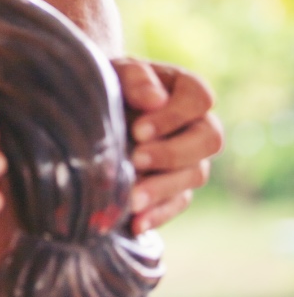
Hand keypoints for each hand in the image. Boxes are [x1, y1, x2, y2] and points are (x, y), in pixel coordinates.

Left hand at [112, 58, 223, 233]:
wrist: (88, 111)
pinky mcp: (176, 187)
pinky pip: (178, 203)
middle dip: (171, 153)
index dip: (174, 116)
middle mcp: (196, 123)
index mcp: (185, 89)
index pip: (199, 98)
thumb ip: (135, 78)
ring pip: (194, 175)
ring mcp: (190, 157)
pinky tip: (135, 223)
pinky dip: (158, 214)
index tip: (138, 130)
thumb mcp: (114, 72)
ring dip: (162, 188)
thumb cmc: (105, 85)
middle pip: (208, 139)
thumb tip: (156, 99)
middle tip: (135, 160)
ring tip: (130, 198)